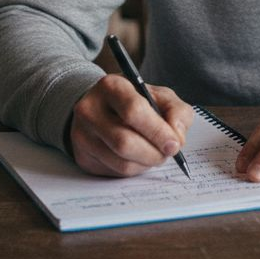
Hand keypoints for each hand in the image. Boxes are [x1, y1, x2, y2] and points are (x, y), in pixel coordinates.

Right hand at [68, 74, 195, 176]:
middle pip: (125, 142)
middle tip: (167, 153)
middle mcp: (90, 109)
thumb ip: (177, 111)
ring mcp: (82, 135)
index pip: (134, 111)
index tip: (174, 144)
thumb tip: (176, 138)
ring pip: (121, 162)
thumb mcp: (161, 96)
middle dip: (153, 153)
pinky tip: (138, 158)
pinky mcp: (83, 156)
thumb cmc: (137, 102)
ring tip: (154, 153)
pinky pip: (114, 172)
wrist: (103, 108)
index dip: (158, 132)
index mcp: (111, 86)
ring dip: (146, 164)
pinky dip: (134, 169)